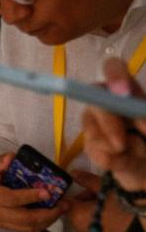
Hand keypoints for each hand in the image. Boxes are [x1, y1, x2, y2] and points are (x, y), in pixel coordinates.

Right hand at [0, 152, 70, 231]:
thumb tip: (13, 158)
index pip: (12, 199)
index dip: (30, 197)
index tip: (47, 192)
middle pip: (24, 219)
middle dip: (47, 214)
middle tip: (63, 204)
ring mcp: (1, 221)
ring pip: (27, 227)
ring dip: (47, 221)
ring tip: (61, 210)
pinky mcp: (5, 226)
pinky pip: (25, 229)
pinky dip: (40, 224)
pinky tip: (50, 215)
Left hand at [68, 168, 132, 231]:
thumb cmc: (123, 208)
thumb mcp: (107, 189)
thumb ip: (88, 181)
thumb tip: (73, 173)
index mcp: (76, 215)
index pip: (69, 200)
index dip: (83, 192)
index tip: (95, 188)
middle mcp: (79, 230)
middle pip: (78, 211)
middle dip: (90, 202)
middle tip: (109, 196)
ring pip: (87, 222)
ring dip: (96, 213)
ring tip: (115, 208)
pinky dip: (102, 224)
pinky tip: (116, 220)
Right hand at [82, 57, 145, 192]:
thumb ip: (145, 120)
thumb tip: (137, 125)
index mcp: (128, 90)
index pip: (112, 68)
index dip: (113, 75)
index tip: (122, 93)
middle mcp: (107, 101)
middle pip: (94, 100)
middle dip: (108, 124)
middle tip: (122, 145)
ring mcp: (95, 122)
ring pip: (91, 130)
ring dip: (113, 148)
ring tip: (132, 156)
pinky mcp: (90, 143)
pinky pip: (93, 151)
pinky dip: (110, 161)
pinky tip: (121, 162)